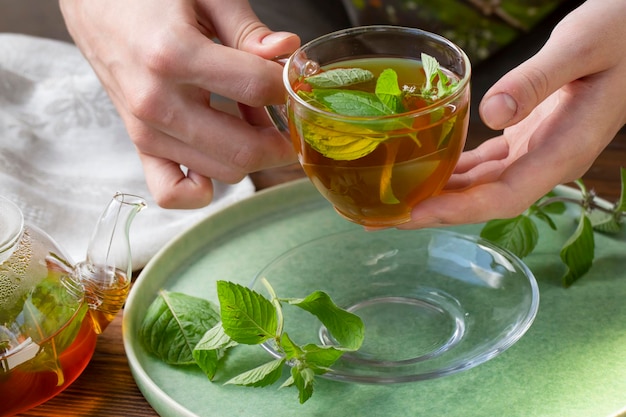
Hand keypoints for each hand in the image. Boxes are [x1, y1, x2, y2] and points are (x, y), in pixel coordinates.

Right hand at [60, 0, 299, 207]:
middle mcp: (157, 104)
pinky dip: (203, 188)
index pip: (257, 88)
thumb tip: (288, 51)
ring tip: (248, 117)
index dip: (287, 85)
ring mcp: (147, 132)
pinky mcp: (141, 146)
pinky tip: (218, 157)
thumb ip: (247, 28)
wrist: (95, 8)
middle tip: (287, 115)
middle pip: (245, 149)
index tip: (292, 78)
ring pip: (224, 172)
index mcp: (174, 56)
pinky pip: (173, 193)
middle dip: (282, 139)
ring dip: (250, 152)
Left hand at [399, 0, 625, 228]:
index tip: (415, 215)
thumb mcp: (581, 46)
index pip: (506, 197)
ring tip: (398, 199)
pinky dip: (459, 170)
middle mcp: (550, 159)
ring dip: (444, 194)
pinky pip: (489, 163)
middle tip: (387, 217)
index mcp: (565, 149)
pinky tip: (432, 168)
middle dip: (438, 211)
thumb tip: (491, 112)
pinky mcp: (531, 134)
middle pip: (488, 200)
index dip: (460, 210)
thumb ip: (538, 80)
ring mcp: (540, 149)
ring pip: (485, 184)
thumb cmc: (621, 32)